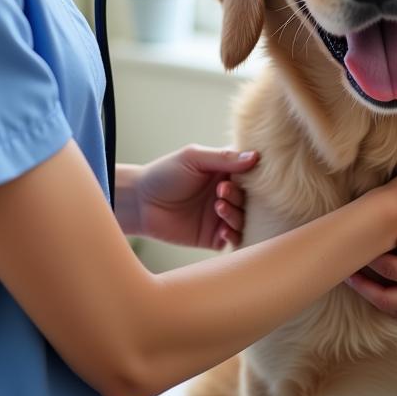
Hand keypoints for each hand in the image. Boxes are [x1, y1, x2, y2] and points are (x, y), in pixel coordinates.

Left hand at [130, 145, 258, 250]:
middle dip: (240, 194)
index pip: (251, 171)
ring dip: (236, 213)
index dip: (255, 173)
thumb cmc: (165, 174)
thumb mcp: (193, 158)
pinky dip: (234, 234)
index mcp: (225, 170)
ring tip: (218, 206)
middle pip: (251, 197)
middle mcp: (227, 192)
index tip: (251, 173)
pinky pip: (235, 238)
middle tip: (221, 190)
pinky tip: (222, 229)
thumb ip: (223, 158)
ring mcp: (221, 215)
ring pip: (245, 218)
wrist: (141, 203)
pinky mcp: (214, 236)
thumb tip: (255, 157)